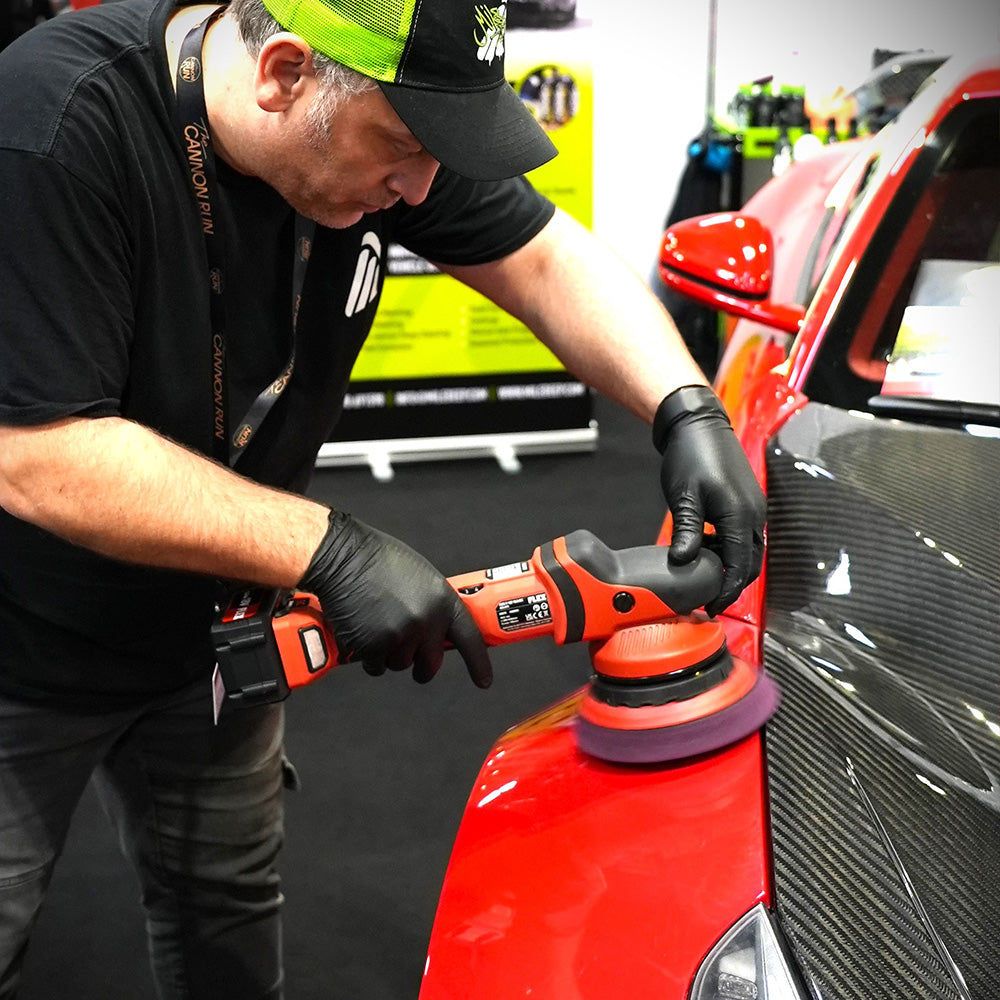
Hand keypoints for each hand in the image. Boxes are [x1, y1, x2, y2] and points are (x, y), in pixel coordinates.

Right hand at [300, 510, 491, 687]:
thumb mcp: (421, 577)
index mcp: (442, 601)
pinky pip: (375, 666)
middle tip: (408, 651)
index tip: (483, 680)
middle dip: (421, 665)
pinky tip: (362, 629)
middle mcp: (425, 621)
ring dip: (389, 654)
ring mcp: (399, 636)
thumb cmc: (377, 559)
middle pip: (430, 665)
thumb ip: (434, 605)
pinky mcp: (372, 647)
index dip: (478, 663)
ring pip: (399, 665)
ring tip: (377, 623)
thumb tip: (438, 627)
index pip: (469, 638)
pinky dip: (367, 655)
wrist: (342, 557)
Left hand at [653, 385, 765, 615]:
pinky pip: (746, 537)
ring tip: (708, 581)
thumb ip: (688, 531)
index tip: (711, 607)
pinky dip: (733, 551)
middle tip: (709, 601)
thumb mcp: (684, 496)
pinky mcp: (748, 503)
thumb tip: (683, 562)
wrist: (699, 425)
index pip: (739, 566)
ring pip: (750, 551)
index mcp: (740, 516)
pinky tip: (709, 552)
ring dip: (733, 568)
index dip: (726, 590)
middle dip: (733, 585)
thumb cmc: (690, 457)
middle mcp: (754, 515)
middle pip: (751, 564)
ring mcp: (754, 508)